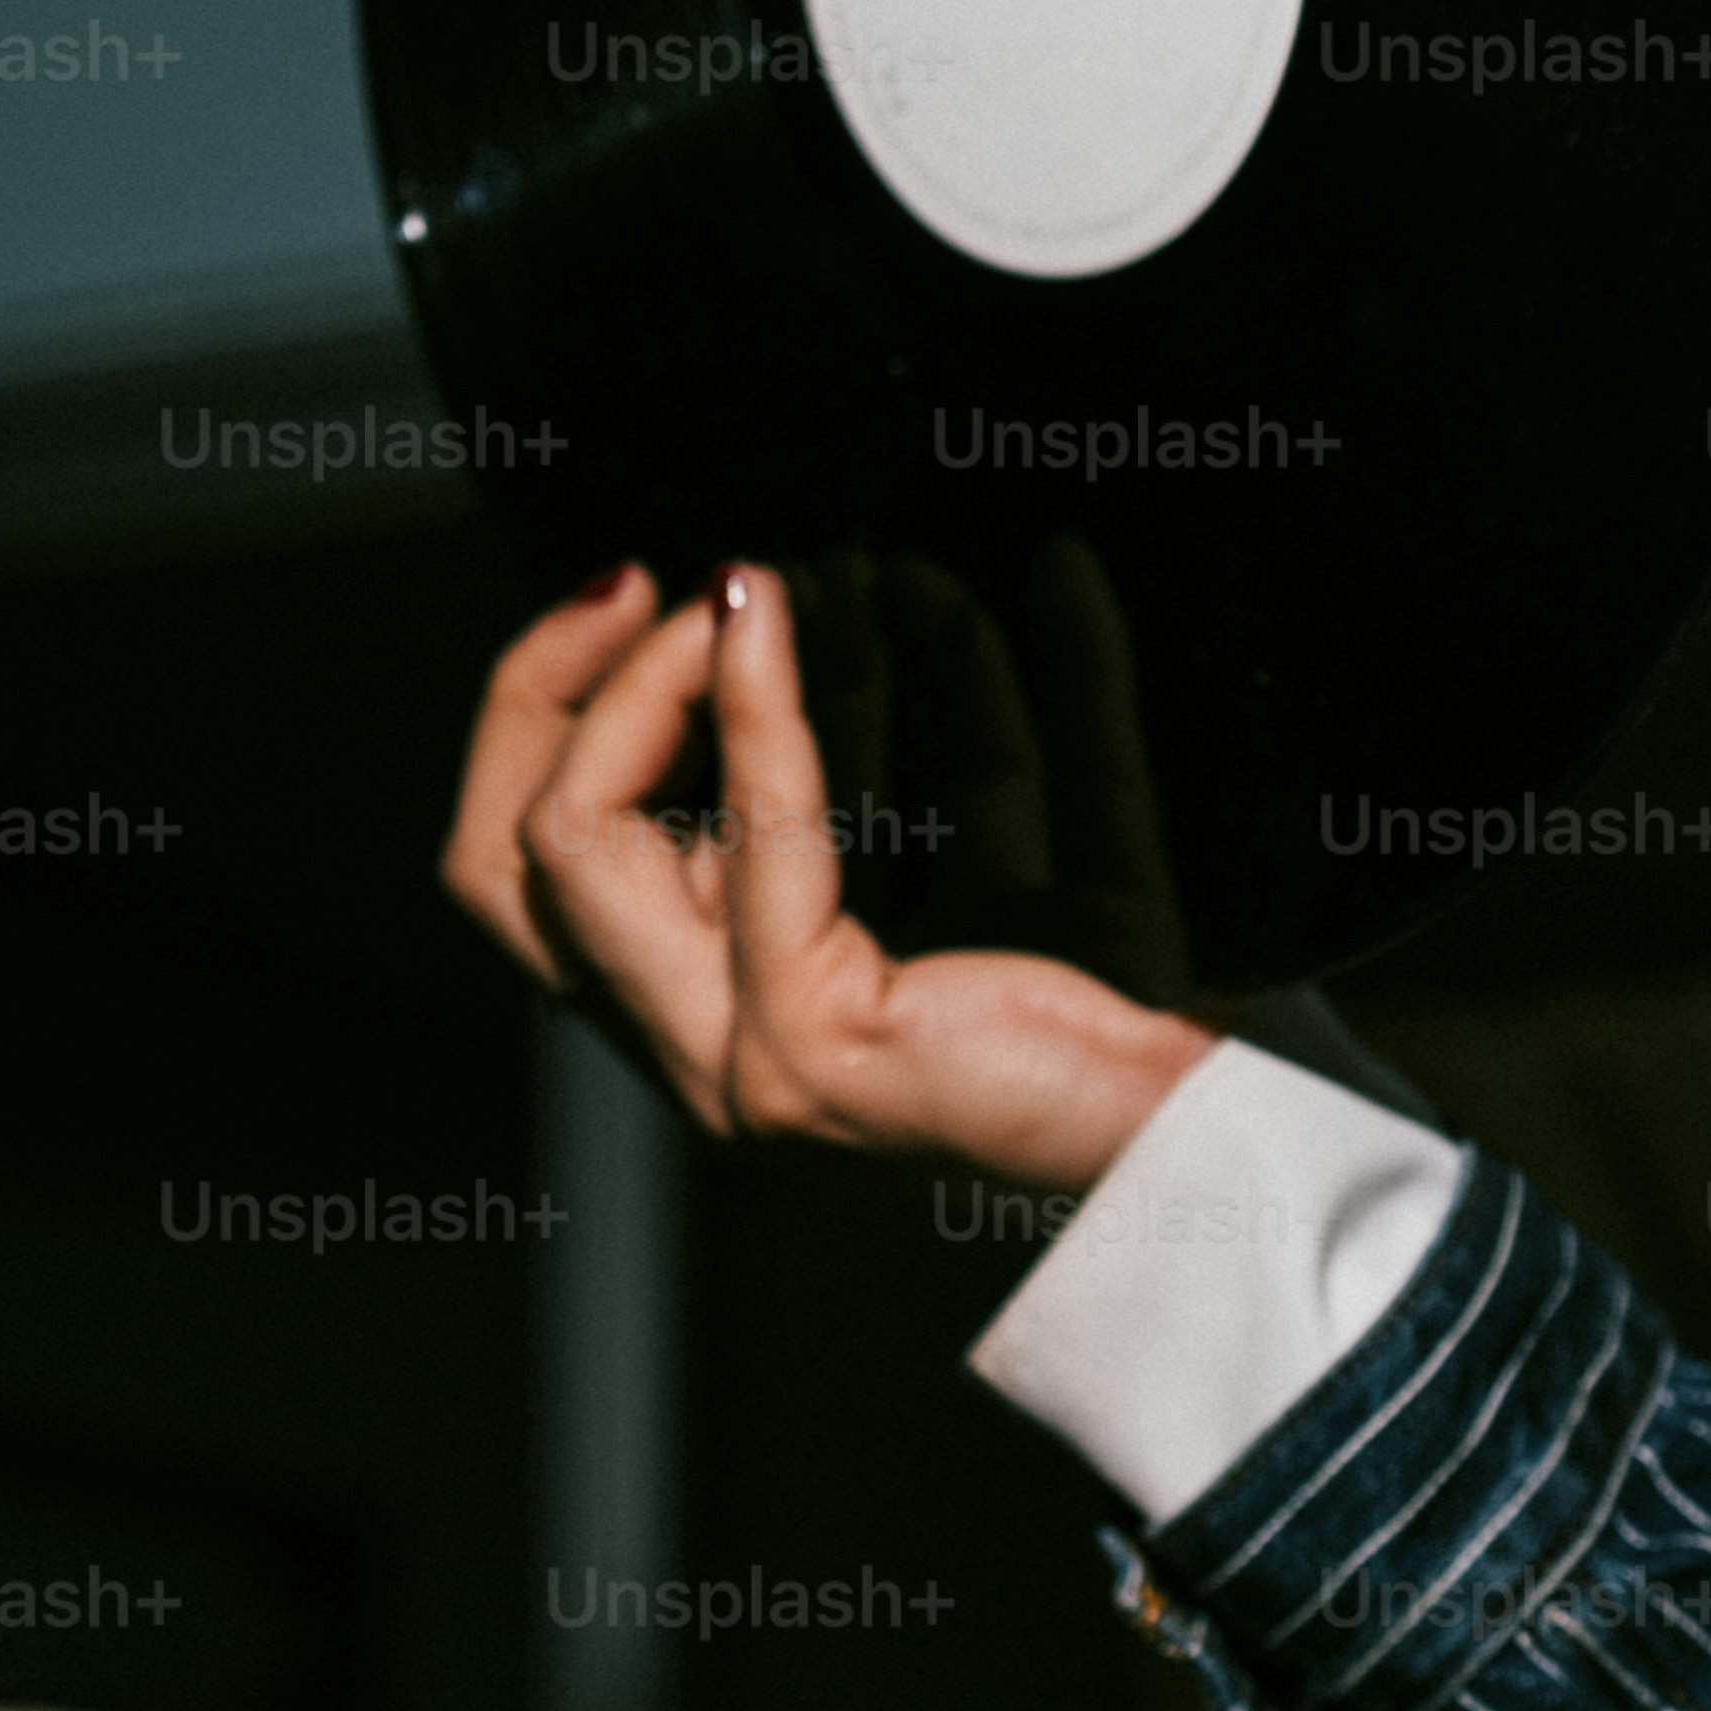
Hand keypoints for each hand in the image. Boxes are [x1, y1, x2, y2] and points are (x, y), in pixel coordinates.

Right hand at [439, 564, 1221, 1193]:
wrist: (1202, 1142)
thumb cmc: (1132, 1009)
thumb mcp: (1018, 849)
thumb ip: (960, 727)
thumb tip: (923, 568)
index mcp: (729, 1007)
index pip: (566, 861)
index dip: (578, 713)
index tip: (672, 593)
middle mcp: (705, 1047)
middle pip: (507, 865)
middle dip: (538, 696)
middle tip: (637, 584)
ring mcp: (737, 1066)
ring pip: (573, 847)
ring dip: (647, 686)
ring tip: (746, 584)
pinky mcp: (806, 1053)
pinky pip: (747, 841)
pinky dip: (755, 713)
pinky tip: (771, 622)